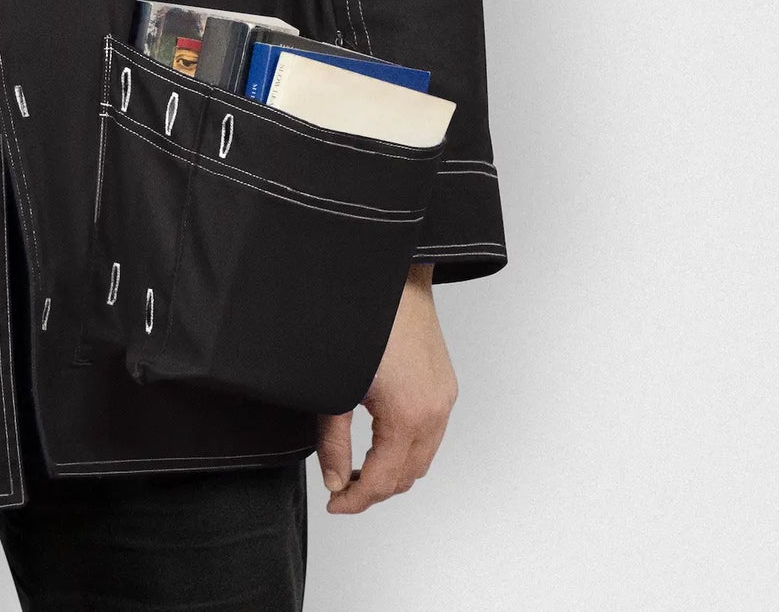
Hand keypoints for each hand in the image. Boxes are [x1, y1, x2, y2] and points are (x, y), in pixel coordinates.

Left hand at [315, 264, 456, 514]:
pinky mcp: (445, 384)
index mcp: (408, 416)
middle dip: (375, 489)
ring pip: (422, 458)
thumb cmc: (360, 320)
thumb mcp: (334, 385)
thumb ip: (333, 440)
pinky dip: (407, 447)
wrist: (392, 274)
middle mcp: (435, 412)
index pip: (383, 480)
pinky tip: (380, 438)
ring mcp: (444, 397)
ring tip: (357, 466)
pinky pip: (431, 433)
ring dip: (393, 470)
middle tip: (341, 488)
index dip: (356, 500)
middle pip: (408, 477)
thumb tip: (334, 480)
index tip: (334, 505)